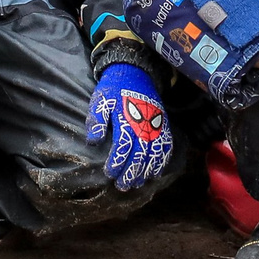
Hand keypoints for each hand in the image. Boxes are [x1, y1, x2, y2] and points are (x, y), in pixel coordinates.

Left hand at [85, 62, 172, 190]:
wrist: (135, 72)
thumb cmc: (114, 88)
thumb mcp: (100, 100)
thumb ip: (96, 120)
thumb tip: (93, 142)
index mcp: (127, 118)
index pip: (124, 146)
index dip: (117, 162)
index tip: (109, 173)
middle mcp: (144, 124)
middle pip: (139, 154)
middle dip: (131, 172)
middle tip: (122, 185)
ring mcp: (156, 125)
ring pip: (153, 154)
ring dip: (145, 171)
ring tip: (136, 183)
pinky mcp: (162, 125)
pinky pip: (165, 147)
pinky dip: (161, 162)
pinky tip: (154, 173)